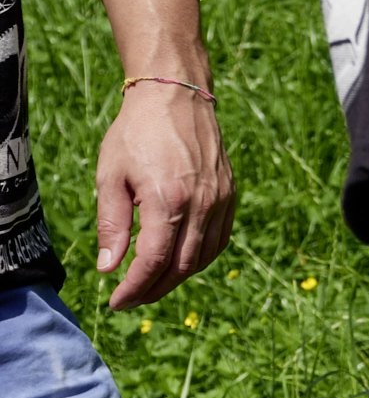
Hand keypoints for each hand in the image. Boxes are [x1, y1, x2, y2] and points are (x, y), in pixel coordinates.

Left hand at [95, 79, 231, 308]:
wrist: (176, 96)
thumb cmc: (136, 133)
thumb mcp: (110, 177)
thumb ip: (111, 225)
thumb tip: (109, 267)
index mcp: (168, 200)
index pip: (153, 261)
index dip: (134, 287)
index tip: (117, 301)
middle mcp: (201, 204)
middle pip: (181, 267)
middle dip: (154, 289)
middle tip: (131, 298)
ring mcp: (220, 200)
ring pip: (203, 257)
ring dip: (177, 278)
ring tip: (152, 283)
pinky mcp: (229, 194)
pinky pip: (219, 239)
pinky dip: (199, 258)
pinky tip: (180, 260)